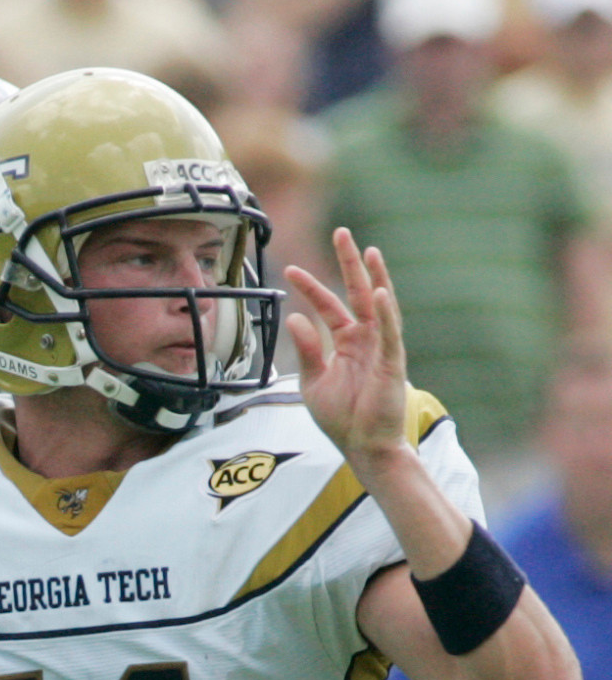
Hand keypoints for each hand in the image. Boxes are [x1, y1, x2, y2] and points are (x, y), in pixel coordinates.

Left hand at [283, 228, 407, 471]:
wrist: (364, 447)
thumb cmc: (342, 418)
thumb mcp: (313, 382)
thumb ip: (306, 350)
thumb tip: (294, 317)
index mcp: (347, 343)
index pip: (328, 306)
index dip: (310, 287)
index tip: (289, 269)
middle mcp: (366, 340)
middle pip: (357, 293)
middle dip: (349, 263)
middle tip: (342, 232)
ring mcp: (381, 349)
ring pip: (378, 305)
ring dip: (373, 277)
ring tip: (367, 250)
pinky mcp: (391, 363)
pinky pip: (389, 333)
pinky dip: (385, 312)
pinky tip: (378, 291)